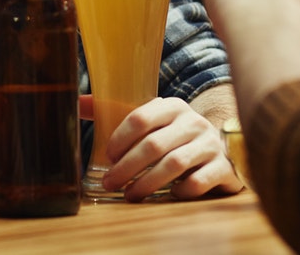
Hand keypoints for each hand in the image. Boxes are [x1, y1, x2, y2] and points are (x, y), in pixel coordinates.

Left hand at [85, 96, 242, 201]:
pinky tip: (168, 196)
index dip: (120, 139)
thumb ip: (116, 112)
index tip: (108, 156)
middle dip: (127, 167)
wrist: (221, 151)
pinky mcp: (223, 167)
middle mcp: (193, 122)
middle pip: (154, 144)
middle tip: (110, 183)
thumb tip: (77, 102)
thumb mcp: (153, 121)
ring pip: (174, 164)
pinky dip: (180, 191)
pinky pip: (199, 181)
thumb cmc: (176, 137)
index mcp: (173, 107)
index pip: (141, 117)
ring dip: (147, 182)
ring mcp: (210, 144)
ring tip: (130, 195)